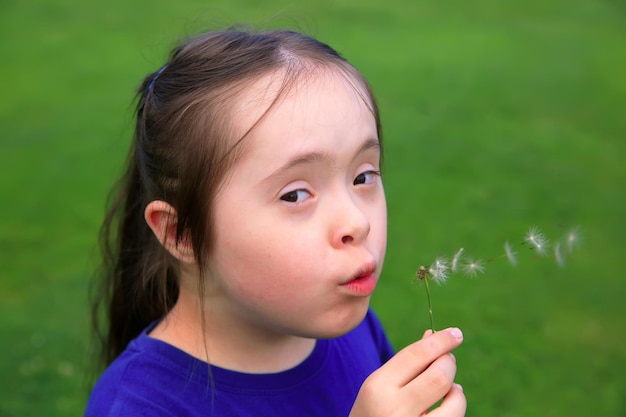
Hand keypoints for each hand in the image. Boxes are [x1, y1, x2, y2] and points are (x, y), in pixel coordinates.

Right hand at [349, 327, 465, 416]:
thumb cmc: (374, 411)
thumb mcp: (380, 385)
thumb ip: (406, 363)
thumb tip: (433, 335)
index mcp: (378, 387)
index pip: (416, 355)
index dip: (440, 341)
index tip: (456, 333)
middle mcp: (394, 409)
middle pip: (438, 376)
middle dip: (448, 362)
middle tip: (449, 359)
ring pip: (453, 401)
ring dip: (457, 390)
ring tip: (452, 388)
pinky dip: (456, 406)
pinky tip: (448, 405)